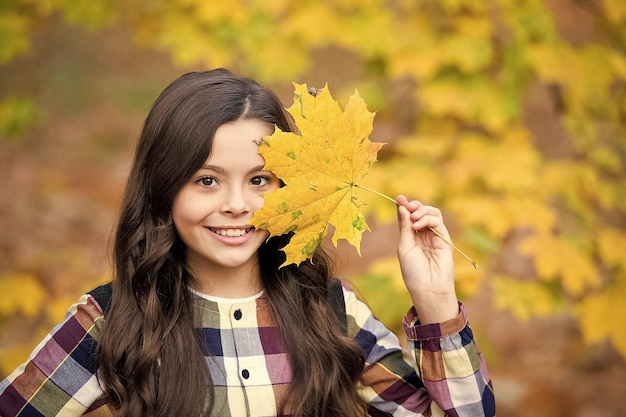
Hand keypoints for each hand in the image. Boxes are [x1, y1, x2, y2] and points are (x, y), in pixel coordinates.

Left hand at [396, 195, 458, 322]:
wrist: (427, 287)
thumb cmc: (413, 271)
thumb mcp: (404, 246)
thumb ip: (404, 227)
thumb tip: (401, 207)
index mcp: (411, 236)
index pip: (408, 216)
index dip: (404, 206)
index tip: (398, 198)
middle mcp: (423, 234)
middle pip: (421, 211)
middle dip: (414, 205)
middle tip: (407, 205)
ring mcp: (435, 235)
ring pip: (432, 213)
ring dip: (422, 210)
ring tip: (414, 217)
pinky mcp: (444, 239)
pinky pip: (438, 221)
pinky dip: (428, 218)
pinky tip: (419, 224)